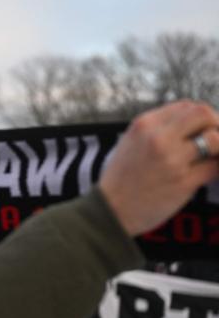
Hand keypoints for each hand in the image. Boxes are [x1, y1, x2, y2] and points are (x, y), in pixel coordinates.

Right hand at [100, 100, 218, 235]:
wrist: (110, 211)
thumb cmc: (120, 180)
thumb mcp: (130, 143)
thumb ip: (157, 130)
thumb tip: (190, 125)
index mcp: (144, 125)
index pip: (187, 106)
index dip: (202, 116)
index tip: (205, 128)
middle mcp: (158, 138)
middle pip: (203, 114)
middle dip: (216, 125)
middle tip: (215, 141)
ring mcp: (172, 160)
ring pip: (215, 140)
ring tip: (214, 157)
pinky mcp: (183, 182)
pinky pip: (214, 167)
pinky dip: (217, 168)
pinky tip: (211, 172)